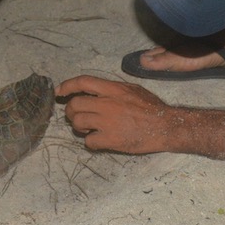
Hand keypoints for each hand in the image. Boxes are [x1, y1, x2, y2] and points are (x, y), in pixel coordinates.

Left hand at [57, 75, 175, 153]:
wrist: (166, 126)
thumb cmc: (152, 108)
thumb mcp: (133, 89)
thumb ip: (113, 89)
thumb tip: (96, 91)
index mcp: (113, 89)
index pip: (83, 82)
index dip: (67, 85)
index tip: (58, 92)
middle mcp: (107, 103)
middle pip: (74, 104)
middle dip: (70, 111)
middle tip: (77, 116)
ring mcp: (107, 122)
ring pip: (77, 122)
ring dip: (79, 127)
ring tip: (88, 129)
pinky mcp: (110, 139)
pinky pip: (88, 141)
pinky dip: (91, 142)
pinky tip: (100, 141)